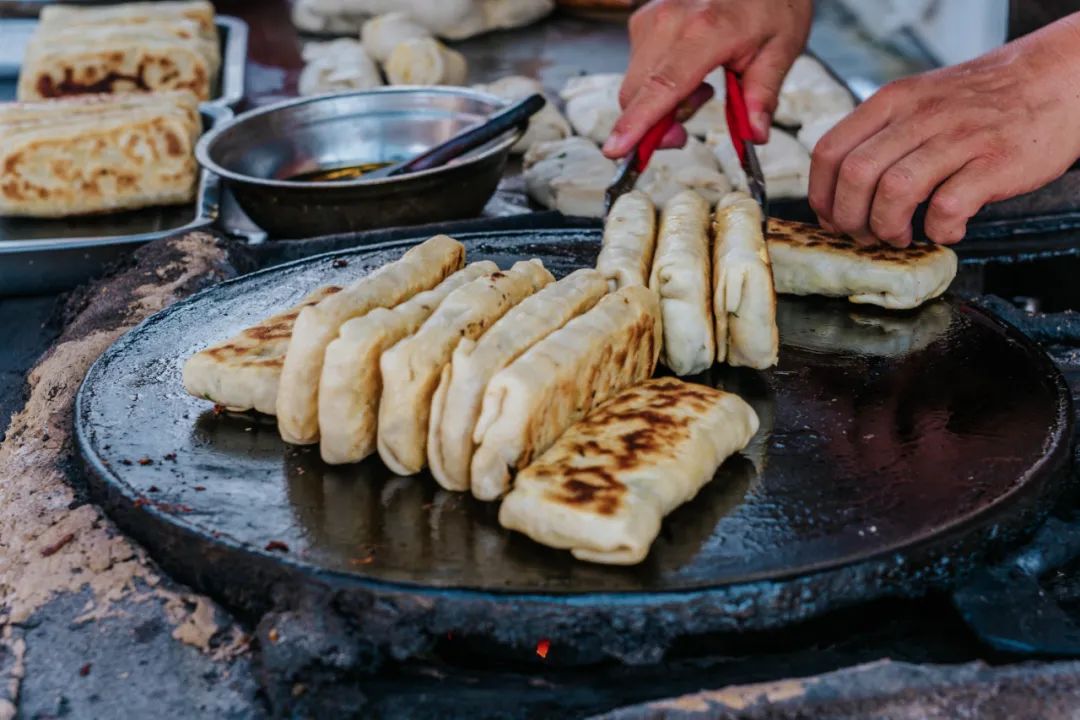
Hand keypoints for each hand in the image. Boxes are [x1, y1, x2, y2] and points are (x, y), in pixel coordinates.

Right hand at [603, 0, 812, 157]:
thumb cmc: (769, 3)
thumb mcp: (781, 48)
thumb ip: (763, 95)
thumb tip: (755, 134)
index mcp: (705, 31)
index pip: (662, 87)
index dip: (636, 123)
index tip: (616, 149)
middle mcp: (668, 22)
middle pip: (637, 95)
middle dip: (654, 127)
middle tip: (684, 135)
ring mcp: (651, 18)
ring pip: (635, 87)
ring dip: (659, 106)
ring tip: (702, 88)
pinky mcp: (643, 20)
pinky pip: (637, 71)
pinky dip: (657, 86)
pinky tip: (688, 73)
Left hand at [809, 14, 1079, 246]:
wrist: (1057, 79)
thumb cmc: (980, 103)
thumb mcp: (919, 102)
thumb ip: (881, 137)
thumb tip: (840, 194)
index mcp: (893, 101)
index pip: (830, 151)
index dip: (823, 195)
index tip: (833, 218)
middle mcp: (920, 116)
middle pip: (856, 176)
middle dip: (851, 219)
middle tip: (866, 234)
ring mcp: (959, 138)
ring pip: (895, 192)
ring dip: (889, 227)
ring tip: (902, 235)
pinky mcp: (995, 163)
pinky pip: (948, 207)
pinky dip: (939, 230)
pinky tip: (946, 230)